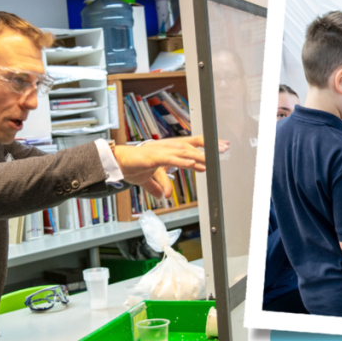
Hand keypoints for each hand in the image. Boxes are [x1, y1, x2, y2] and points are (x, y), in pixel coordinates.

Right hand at [112, 136, 226, 197]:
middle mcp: (166, 147)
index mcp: (168, 149)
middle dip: (208, 147)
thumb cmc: (131, 166)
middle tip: (224, 148)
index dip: (205, 145)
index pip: (191, 145)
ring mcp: (161, 150)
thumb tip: (163, 196)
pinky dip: (184, 161)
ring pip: (184, 151)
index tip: (220, 146)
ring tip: (212, 158)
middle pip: (192, 145)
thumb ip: (157, 186)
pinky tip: (194, 163)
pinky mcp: (154, 157)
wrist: (117, 163)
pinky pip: (172, 159)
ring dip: (199, 155)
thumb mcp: (148, 180)